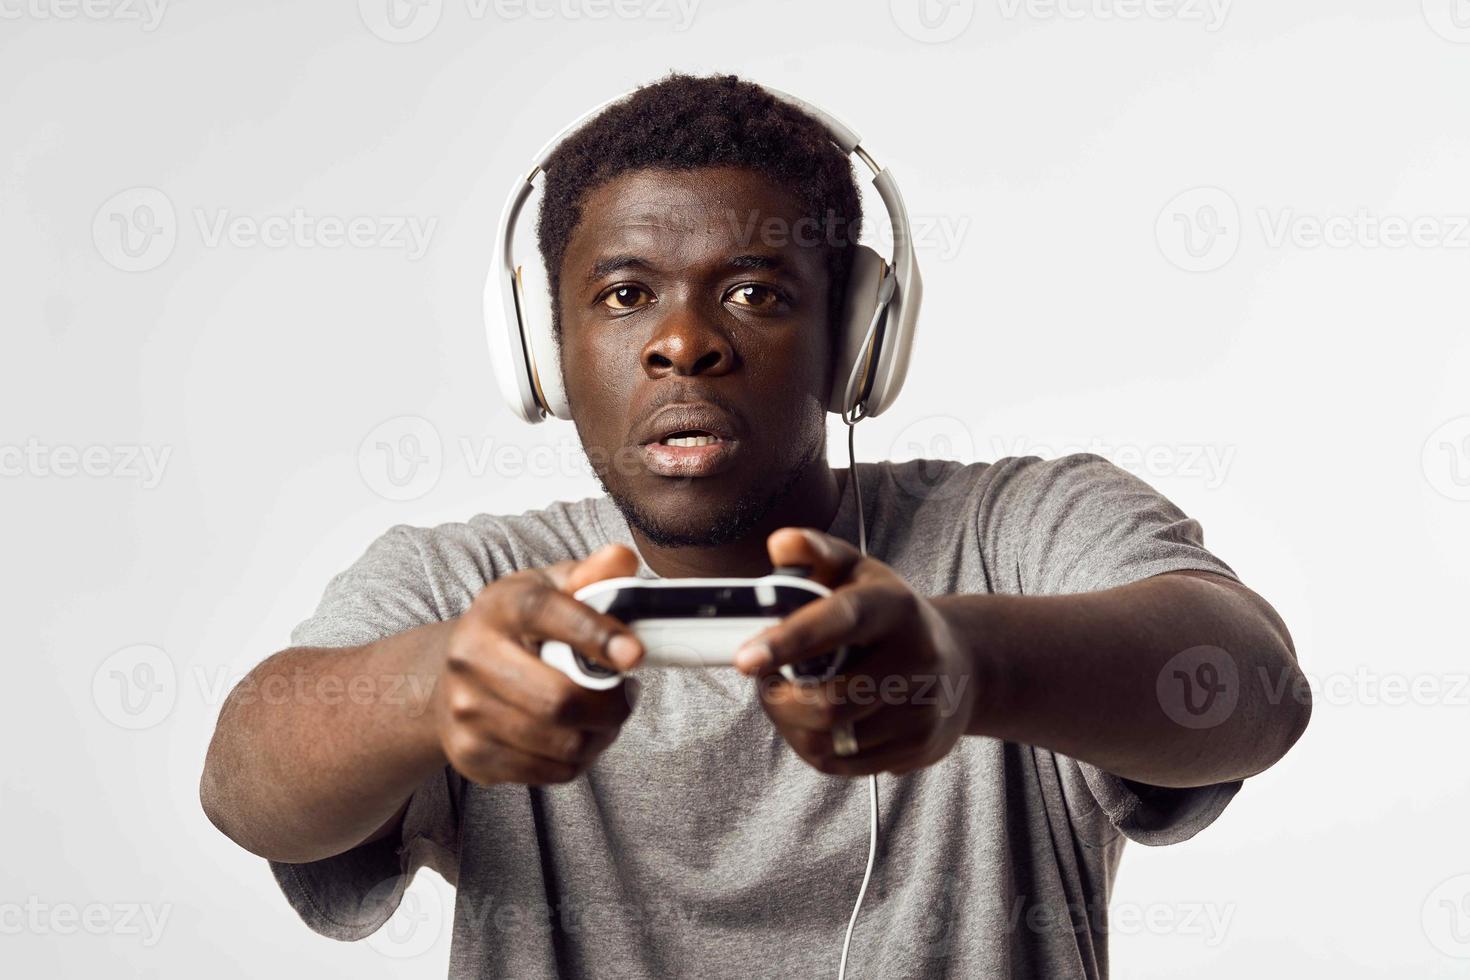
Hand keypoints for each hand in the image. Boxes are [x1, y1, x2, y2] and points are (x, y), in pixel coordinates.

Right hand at [433, 543, 643, 785]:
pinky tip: (577, 737)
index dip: (598, 636)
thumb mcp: (550, 590)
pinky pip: (549, 773)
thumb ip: (591, 575)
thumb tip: (622, 559)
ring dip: (600, 736)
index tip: (635, 655)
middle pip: (558, 700)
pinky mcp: (470, 754)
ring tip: (606, 718)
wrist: (451, 679)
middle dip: (611, 706)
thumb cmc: (517, 631)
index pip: (549, 615)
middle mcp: (471, 656)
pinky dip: (578, 761)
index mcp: (499, 606)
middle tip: (627, 696)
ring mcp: (465, 710)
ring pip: (560, 744)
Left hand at [734, 528, 977, 776]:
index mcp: (895, 606)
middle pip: (831, 702)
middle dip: (779, 700)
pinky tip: (814, 723)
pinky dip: (814, 747)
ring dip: (791, 725)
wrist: (959, 665)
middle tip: (763, 682)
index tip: (745, 660)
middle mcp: (918, 657)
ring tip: (788, 700)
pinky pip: (843, 764)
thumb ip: (815, 554)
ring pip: (831, 739)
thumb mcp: (857, 572)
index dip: (789, 641)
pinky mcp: (920, 747)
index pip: (840, 621)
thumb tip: (779, 543)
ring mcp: (924, 708)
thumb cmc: (888, 615)